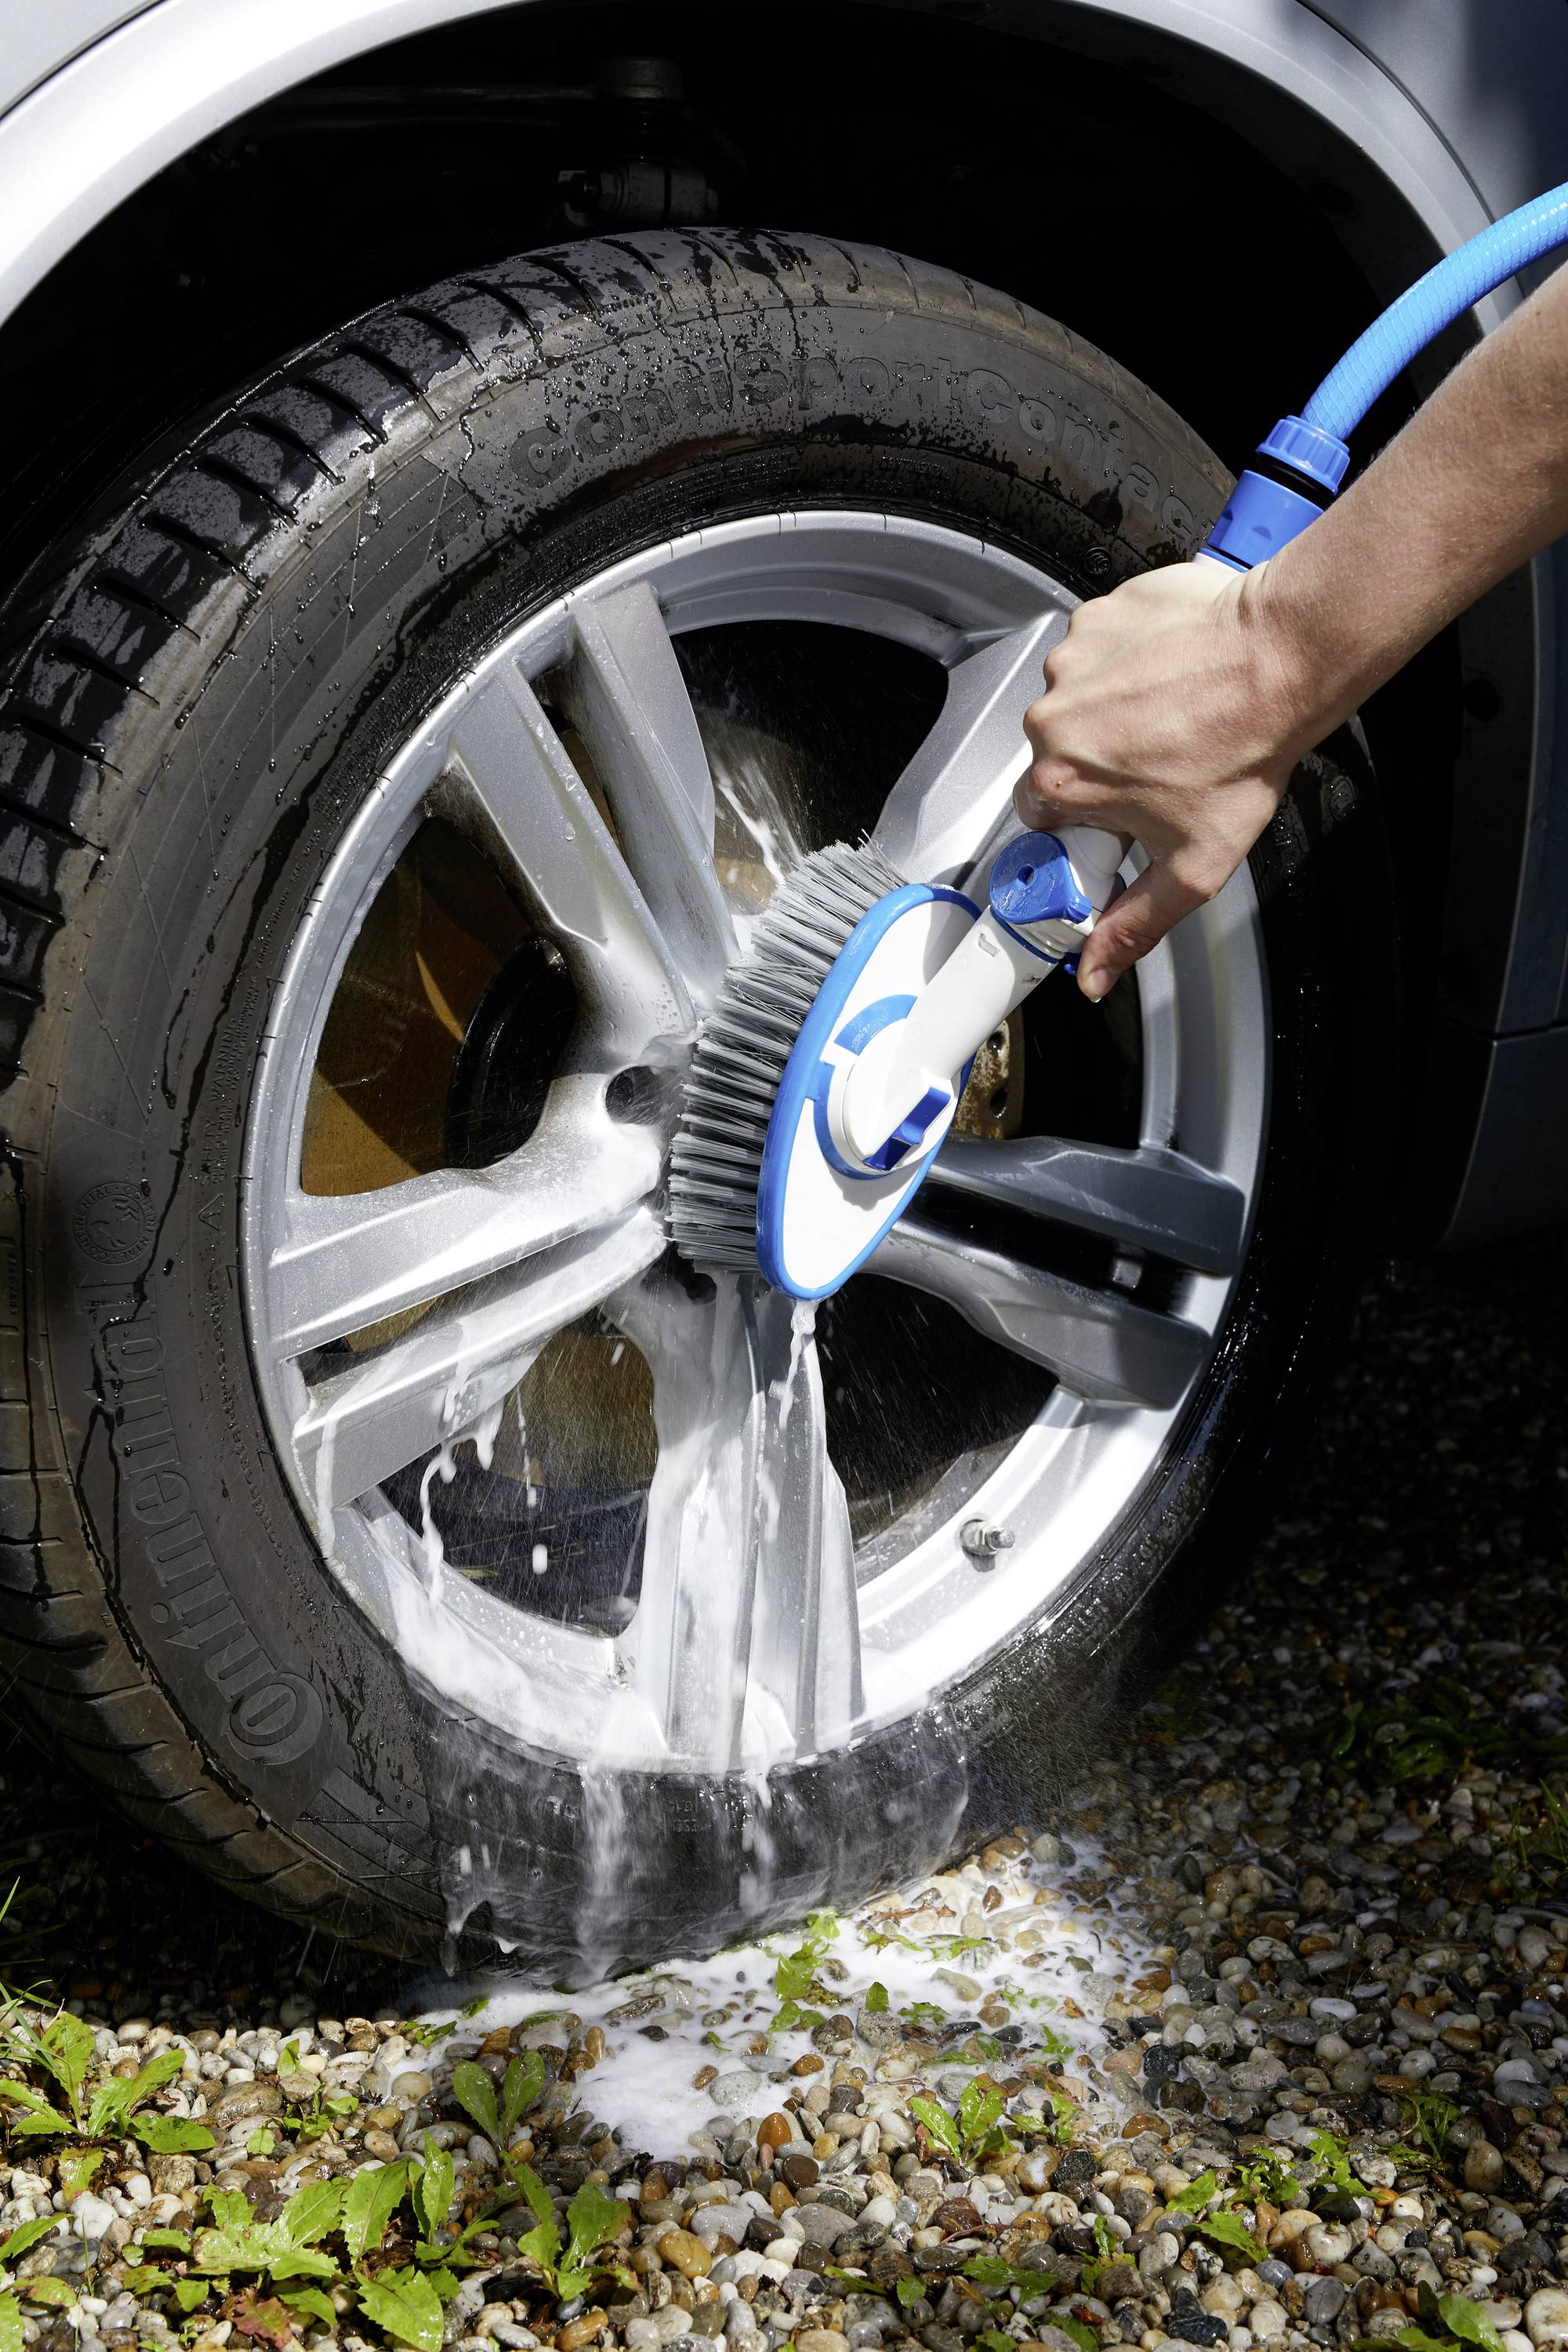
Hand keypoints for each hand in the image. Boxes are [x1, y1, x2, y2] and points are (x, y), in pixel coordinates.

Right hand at [1014, 560, 1315, 999]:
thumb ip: (1132, 926)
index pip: (1039, 814)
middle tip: (1160, 766)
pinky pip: (1100, 648)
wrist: (1285, 659)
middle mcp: (1052, 715)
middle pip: (1057, 754)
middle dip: (1101, 763)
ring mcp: (1073, 658)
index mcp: (1058, 779)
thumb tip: (1093, 973)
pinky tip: (1173, 674)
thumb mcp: (1190, 867)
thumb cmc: (1243, 752)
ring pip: (1079, 699)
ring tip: (1173, 716)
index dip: (1082, 820)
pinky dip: (1130, 661)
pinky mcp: (1099, 614)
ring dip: (1116, 710)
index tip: (1117, 815)